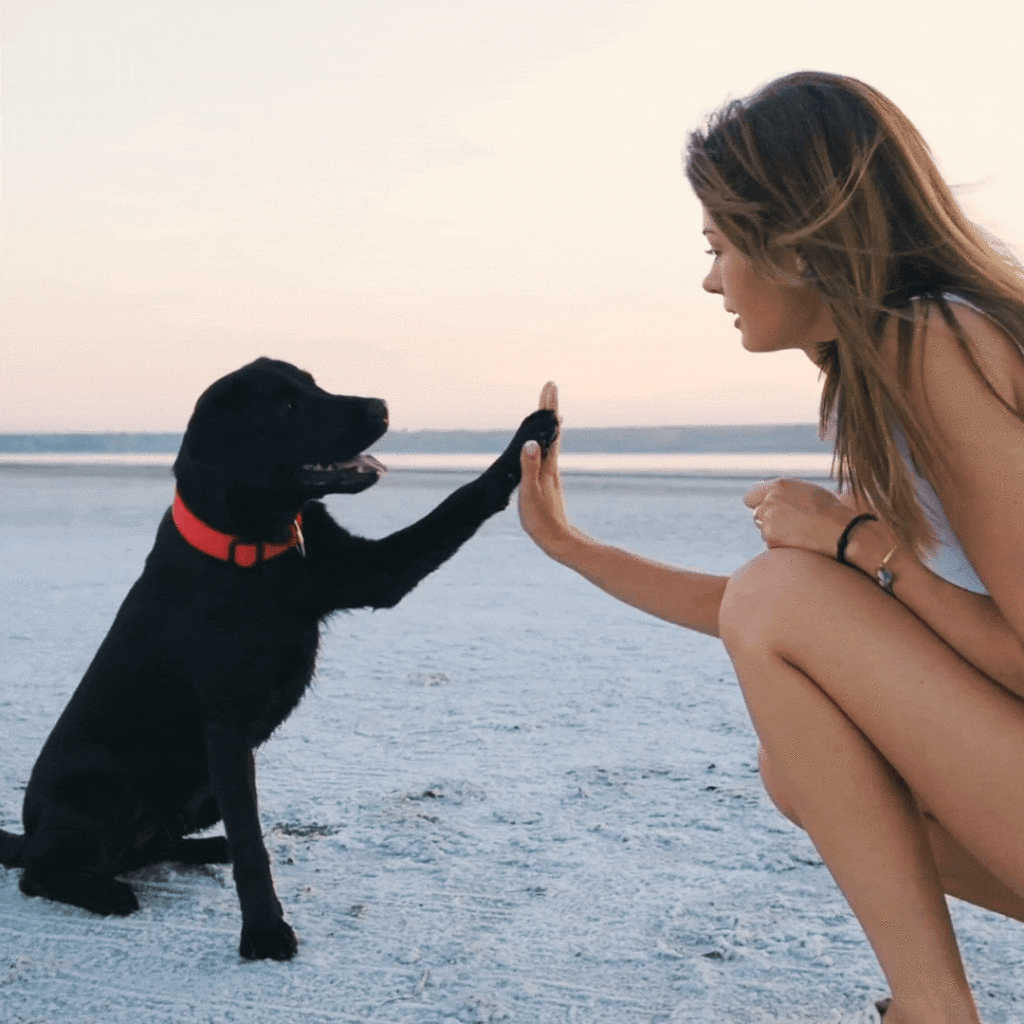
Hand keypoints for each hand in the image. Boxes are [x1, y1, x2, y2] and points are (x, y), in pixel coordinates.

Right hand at [518, 382, 575, 559]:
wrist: (559, 541)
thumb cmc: (542, 521)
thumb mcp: (531, 494)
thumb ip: (530, 468)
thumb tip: (531, 442)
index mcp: (547, 466)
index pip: (549, 429)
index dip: (548, 407)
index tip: (550, 385)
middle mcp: (552, 466)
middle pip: (553, 430)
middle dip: (550, 408)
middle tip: (550, 387)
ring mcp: (552, 474)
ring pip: (552, 440)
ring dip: (550, 422)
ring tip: (549, 407)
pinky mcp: (549, 482)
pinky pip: (549, 453)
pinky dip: (549, 440)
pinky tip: (548, 443)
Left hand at [744, 478, 857, 558]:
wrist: (841, 531)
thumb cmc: (830, 511)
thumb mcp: (807, 491)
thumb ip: (785, 493)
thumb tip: (771, 498)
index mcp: (779, 486)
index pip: (752, 496)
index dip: (758, 504)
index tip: (764, 510)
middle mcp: (769, 501)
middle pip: (757, 513)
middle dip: (768, 519)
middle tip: (788, 524)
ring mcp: (768, 520)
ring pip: (763, 529)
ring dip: (774, 532)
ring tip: (799, 532)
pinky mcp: (771, 539)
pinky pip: (771, 543)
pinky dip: (780, 544)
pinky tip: (799, 542)